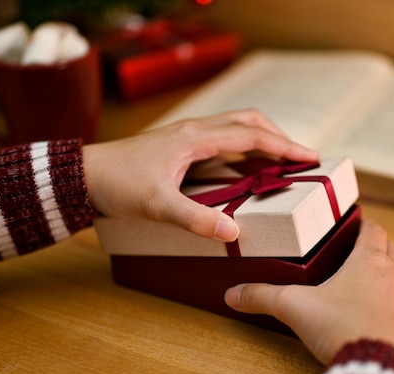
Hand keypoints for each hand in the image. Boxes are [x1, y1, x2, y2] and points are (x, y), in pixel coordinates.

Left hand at [82, 109, 318, 241]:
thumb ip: (196, 219)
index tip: (310, 157)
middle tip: (300, 158)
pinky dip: (244, 151)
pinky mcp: (181, 146)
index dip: (284, 146)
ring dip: (262, 141)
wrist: (83, 175)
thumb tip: (233, 232)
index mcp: (196, 138)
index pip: (251, 136)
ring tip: (281, 163)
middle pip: (249, 121)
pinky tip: (246, 170)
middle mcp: (195, 130)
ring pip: (236, 128)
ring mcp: (188, 136)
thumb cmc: (117, 184)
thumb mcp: (157, 205)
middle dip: (279, 137)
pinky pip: (222, 141)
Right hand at [224, 218, 393, 370]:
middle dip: (378, 245)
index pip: (371, 231)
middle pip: (389, 249)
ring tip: (388, 264)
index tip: (358, 223)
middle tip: (365, 246)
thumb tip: (232, 293)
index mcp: (368, 262)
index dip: (364, 224)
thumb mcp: (295, 308)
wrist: (377, 367)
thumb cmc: (340, 329)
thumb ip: (262, 297)